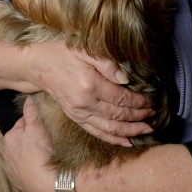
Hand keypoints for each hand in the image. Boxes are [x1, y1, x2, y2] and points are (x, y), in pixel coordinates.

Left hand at [3, 97, 54, 191]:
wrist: (50, 185)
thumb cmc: (43, 152)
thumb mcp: (37, 127)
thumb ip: (31, 112)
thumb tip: (27, 99)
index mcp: (10, 137)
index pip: (23, 122)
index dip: (35, 122)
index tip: (45, 124)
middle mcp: (7, 153)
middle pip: (21, 139)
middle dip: (31, 137)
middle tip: (47, 138)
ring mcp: (12, 170)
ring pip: (23, 154)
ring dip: (31, 152)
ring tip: (45, 154)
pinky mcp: (20, 182)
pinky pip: (25, 169)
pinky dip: (31, 166)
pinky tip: (41, 167)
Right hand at [31, 42, 153, 146]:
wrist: (38, 66)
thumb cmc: (63, 53)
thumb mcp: (85, 49)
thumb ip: (107, 63)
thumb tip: (126, 79)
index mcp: (89, 84)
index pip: (120, 98)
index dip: (138, 102)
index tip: (150, 101)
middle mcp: (85, 102)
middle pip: (117, 115)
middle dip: (138, 117)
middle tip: (153, 115)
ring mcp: (79, 113)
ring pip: (109, 128)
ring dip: (129, 131)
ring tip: (146, 130)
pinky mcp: (75, 117)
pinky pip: (96, 132)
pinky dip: (112, 139)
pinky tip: (126, 142)